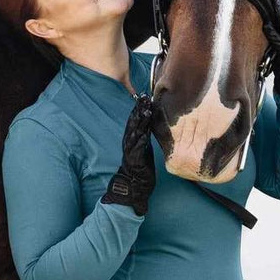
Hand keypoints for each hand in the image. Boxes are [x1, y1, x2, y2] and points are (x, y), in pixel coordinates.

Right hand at [101, 94, 156, 214]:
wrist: (134, 184)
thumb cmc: (140, 165)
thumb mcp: (144, 146)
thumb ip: (145, 134)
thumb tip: (150, 123)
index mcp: (132, 137)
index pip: (135, 119)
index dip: (138, 107)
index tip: (143, 96)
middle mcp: (129, 141)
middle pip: (133, 122)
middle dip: (138, 109)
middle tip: (143, 97)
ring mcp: (130, 150)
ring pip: (135, 132)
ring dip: (140, 121)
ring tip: (146, 111)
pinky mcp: (134, 159)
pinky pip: (137, 148)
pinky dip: (140, 140)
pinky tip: (144, 133)